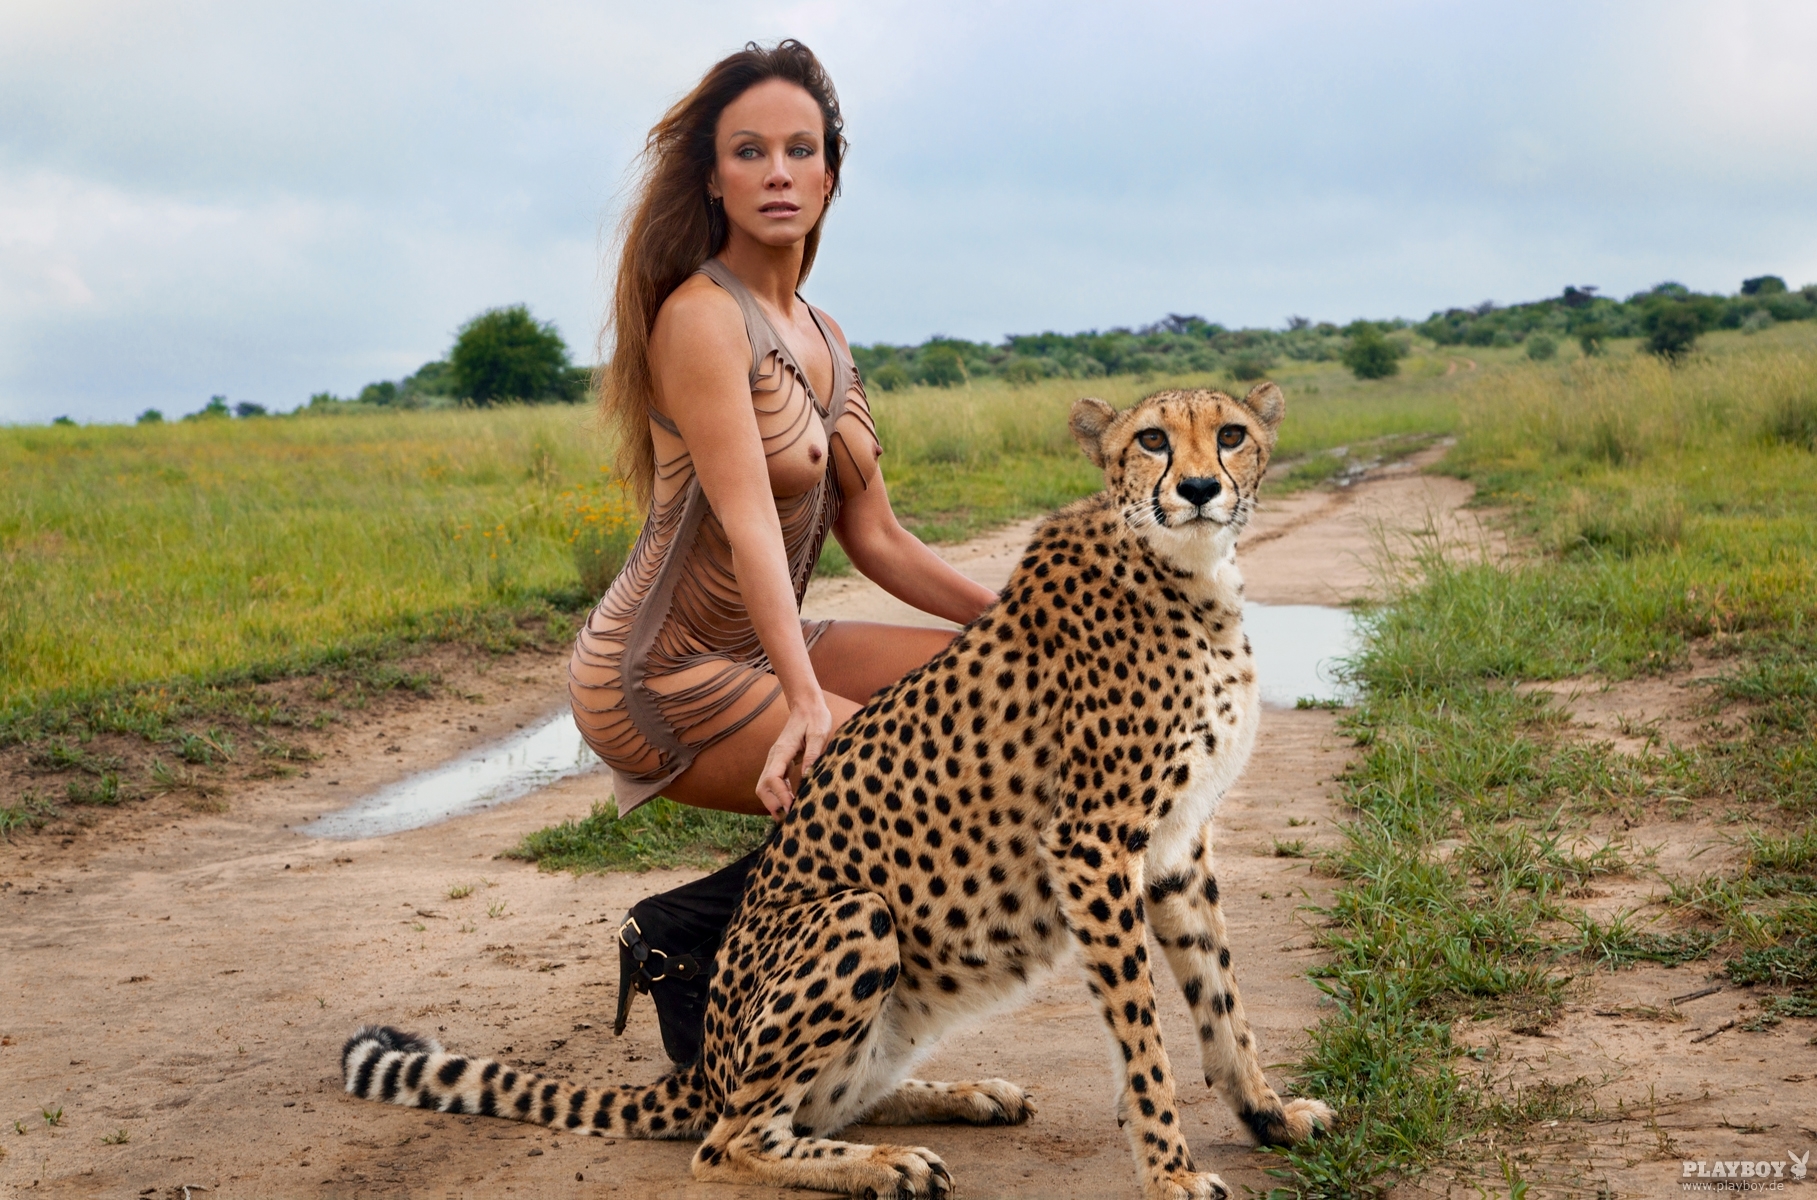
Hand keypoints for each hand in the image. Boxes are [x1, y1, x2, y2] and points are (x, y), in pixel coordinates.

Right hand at [756, 692, 834, 817]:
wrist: (807, 706)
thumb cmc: (815, 718)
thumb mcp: (819, 734)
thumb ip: (813, 754)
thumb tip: (808, 777)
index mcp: (782, 750)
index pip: (772, 778)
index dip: (780, 795)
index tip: (792, 806)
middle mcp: (774, 757)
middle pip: (762, 786)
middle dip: (772, 804)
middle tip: (789, 818)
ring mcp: (775, 760)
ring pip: (764, 786)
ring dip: (774, 802)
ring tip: (790, 815)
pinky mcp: (780, 762)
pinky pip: (773, 783)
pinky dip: (778, 795)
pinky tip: (791, 802)